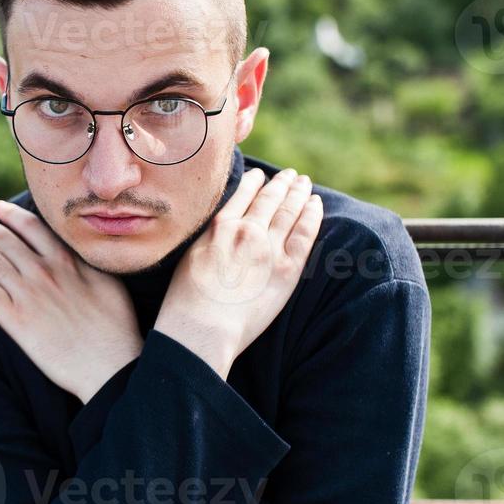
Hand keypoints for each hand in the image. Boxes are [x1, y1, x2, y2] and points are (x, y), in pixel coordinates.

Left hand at [0, 199, 142, 403]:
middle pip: (5, 240)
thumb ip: (85, 262)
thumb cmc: (115, 327)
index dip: (12, 215)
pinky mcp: (15, 320)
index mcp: (66, 260)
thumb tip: (75, 249)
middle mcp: (43, 272)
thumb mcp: (108, 282)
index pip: (32, 227)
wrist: (108, 365)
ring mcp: (27, 295)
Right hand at [153, 167, 322, 379]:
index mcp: (219, 226)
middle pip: (269, 199)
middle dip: (282, 184)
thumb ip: (210, 237)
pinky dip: (312, 215)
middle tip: (291, 175)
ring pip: (289, 212)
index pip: (243, 195)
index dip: (255, 182)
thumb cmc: (187, 301)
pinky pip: (305, 234)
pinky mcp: (286, 269)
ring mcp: (268, 249)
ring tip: (304, 183)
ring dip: (298, 194)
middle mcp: (245, 231)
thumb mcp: (191, 256)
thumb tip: (221, 227)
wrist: (202, 328)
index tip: (262, 175)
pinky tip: (315, 204)